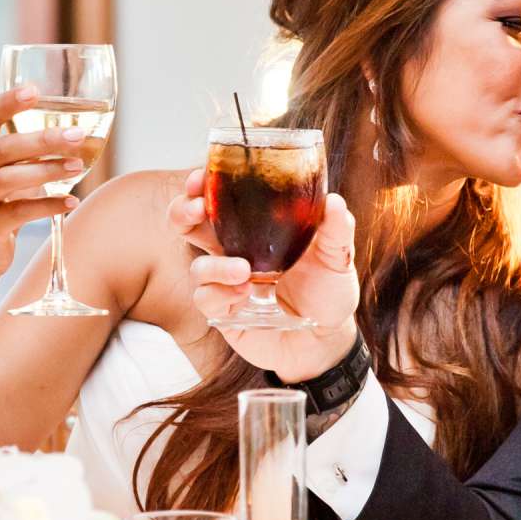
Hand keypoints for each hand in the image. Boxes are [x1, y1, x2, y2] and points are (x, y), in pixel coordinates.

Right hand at [0, 85, 87, 280]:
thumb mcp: (7, 173)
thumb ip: (26, 152)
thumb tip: (75, 130)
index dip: (7, 102)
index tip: (34, 90)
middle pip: (4, 148)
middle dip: (43, 139)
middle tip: (76, 135)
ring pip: (9, 178)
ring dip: (47, 170)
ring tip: (78, 166)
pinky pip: (19, 211)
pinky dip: (48, 205)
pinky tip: (71, 201)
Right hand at [169, 171, 359, 381]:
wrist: (326, 342)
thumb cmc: (327, 294)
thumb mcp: (338, 259)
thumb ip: (336, 230)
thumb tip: (334, 202)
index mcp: (255, 231)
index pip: (219, 200)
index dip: (202, 186)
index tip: (199, 177)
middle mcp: (235, 252)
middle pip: (189, 225)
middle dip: (182, 213)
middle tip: (196, 210)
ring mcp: (226, 284)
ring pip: (197, 266)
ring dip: (214, 265)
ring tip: (243, 270)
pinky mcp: (225, 313)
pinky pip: (206, 299)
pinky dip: (220, 294)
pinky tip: (243, 295)